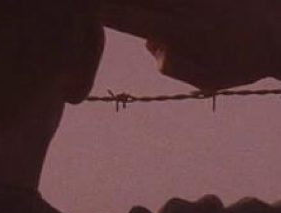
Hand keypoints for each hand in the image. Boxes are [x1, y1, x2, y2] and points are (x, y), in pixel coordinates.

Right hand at [100, 0, 280, 89]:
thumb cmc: (244, 64)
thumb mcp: (208, 80)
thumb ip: (176, 66)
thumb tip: (153, 44)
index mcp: (181, 34)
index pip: (133, 18)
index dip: (110, 12)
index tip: (92, 13)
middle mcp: (188, 8)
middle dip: (118, 3)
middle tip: (97, 8)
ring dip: (139, 1)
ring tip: (113, 6)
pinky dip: (162, 2)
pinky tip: (156, 6)